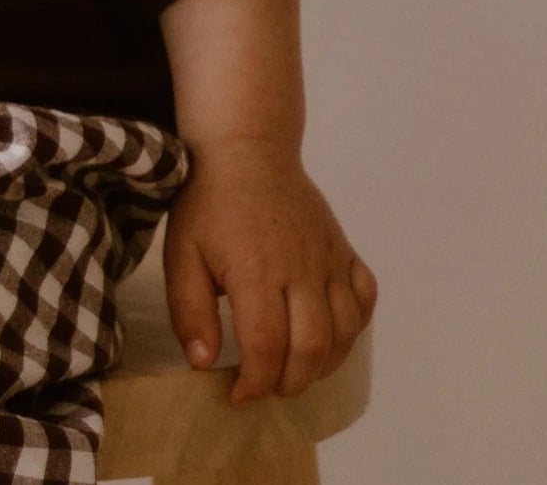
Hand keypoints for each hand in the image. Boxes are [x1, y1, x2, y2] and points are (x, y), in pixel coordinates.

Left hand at [161, 138, 377, 405]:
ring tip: (296, 370)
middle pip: (311, 347)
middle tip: (268, 387)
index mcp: (255, 271)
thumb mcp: (181, 252)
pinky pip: (365, 297)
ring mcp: (328, 257)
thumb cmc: (206, 202)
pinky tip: (332, 335)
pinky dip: (355, 326)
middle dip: (290, 382)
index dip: (255, 383)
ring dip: (325, 364)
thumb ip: (190, 310)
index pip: (266, 347)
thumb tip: (205, 363)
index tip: (237, 395)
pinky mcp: (344, 248)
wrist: (245, 149)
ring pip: (345, 330)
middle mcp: (300, 268)